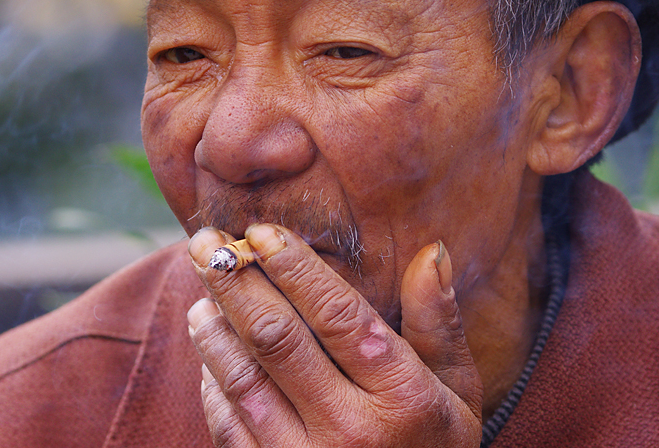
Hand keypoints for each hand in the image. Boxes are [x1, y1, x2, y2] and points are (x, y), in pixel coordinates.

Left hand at [186, 223, 482, 447]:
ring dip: (214, 329)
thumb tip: (433, 251)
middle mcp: (350, 430)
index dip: (295, 267)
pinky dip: (213, 383)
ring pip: (243, 380)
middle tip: (207, 241)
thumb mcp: (456, 393)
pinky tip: (210, 350)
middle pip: (277, 339)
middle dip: (235, 282)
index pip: (337, 315)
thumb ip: (439, 324)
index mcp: (401, 397)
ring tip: (202, 290)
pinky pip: (229, 427)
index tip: (262, 230)